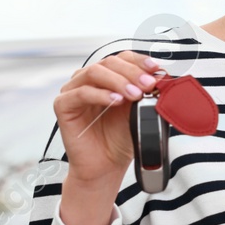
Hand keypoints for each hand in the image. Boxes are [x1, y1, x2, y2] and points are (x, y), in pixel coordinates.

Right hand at [54, 51, 162, 181]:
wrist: (106, 166)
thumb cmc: (120, 139)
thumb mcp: (140, 112)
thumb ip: (147, 93)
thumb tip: (161, 77)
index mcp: (108, 78)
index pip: (122, 58)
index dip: (139, 61)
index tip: (156, 69)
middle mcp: (89, 80)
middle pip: (109, 63)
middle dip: (132, 72)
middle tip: (147, 84)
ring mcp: (74, 90)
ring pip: (94, 72)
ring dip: (118, 81)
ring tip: (135, 94)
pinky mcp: (63, 105)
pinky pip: (81, 93)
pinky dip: (100, 94)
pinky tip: (116, 101)